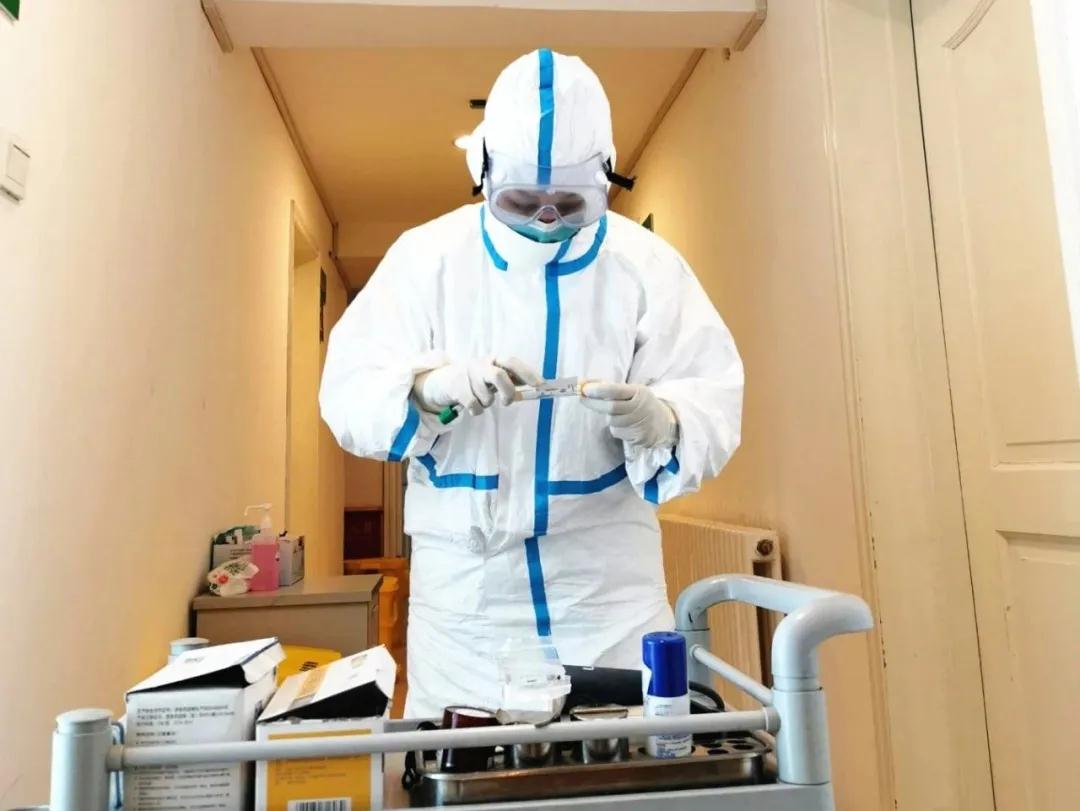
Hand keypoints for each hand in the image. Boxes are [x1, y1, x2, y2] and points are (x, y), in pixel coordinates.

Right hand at [414, 357, 542, 415]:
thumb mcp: (494, 375)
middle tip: (507, 401)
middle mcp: (481, 363)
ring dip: (487, 403)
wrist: (444, 381)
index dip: (527, 373)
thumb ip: (512, 379)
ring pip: (486, 396)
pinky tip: (473, 405)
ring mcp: (467, 374)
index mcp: (494, 359)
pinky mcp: (456, 387)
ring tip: (482, 398)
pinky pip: (474, 405)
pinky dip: (477, 410)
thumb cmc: (477, 379)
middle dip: (507, 392)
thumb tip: (537, 386)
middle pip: (498, 376)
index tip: (540, 384)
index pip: (512, 362)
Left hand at [580, 382, 677, 448]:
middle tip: (582, 398)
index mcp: (639, 392)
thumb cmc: (640, 402)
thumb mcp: (631, 390)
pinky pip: (617, 432)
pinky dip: (616, 427)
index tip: (584, 388)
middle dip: (593, 403)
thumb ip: (608, 386)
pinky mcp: (638, 438)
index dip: (598, 390)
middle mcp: (640, 408)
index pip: (615, 390)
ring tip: (617, 413)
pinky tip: (626, 424)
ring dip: (609, 416)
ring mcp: (640, 424)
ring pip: (612, 421)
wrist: (664, 422)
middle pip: (611, 407)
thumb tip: (582, 382)